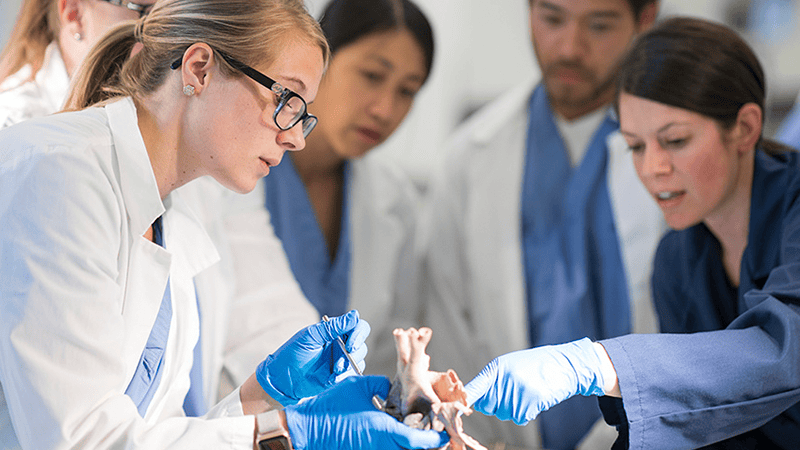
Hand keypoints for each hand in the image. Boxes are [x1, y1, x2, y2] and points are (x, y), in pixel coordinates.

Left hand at [256, 310, 369, 405]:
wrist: (281, 379)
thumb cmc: (292, 354)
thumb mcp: (311, 336)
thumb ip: (334, 327)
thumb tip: (355, 314)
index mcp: (334, 332)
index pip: (357, 327)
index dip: (359, 333)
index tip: (350, 344)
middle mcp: (340, 345)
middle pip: (361, 344)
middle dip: (356, 350)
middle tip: (344, 356)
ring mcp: (340, 361)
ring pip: (359, 359)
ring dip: (351, 363)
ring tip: (335, 370)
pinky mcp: (339, 376)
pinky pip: (352, 374)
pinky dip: (347, 374)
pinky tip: (334, 377)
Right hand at [284, 375, 448, 449]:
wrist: (305, 429)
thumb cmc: (330, 408)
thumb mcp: (360, 386)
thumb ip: (382, 386)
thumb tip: (392, 388)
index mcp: (384, 430)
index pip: (420, 441)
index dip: (435, 438)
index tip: (444, 433)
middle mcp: (381, 446)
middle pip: (413, 448)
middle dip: (424, 441)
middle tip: (432, 430)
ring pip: (400, 449)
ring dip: (409, 442)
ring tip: (414, 429)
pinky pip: (386, 448)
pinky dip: (394, 442)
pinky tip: (392, 431)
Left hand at [464, 337, 606, 424]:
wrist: (565, 364)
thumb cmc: (538, 364)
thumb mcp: (511, 365)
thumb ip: (494, 379)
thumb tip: (477, 398)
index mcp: (497, 368)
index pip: (475, 388)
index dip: (465, 400)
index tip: (455, 408)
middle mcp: (504, 379)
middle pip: (489, 406)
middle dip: (499, 403)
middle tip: (517, 390)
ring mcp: (517, 391)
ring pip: (505, 413)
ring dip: (516, 408)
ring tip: (529, 391)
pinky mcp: (530, 402)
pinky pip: (520, 418)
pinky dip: (527, 412)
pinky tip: (536, 397)